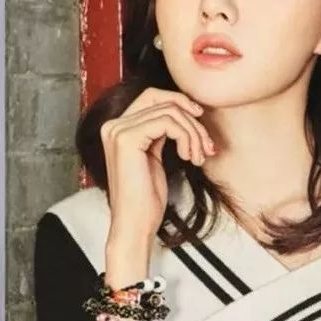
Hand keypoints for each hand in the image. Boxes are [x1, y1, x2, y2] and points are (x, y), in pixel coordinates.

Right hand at [99, 87, 215, 245]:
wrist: (135, 224)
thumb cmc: (147, 195)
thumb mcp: (155, 154)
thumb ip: (161, 131)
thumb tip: (189, 109)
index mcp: (118, 127)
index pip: (152, 96)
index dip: (180, 102)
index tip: (200, 118)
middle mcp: (114, 124)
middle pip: (163, 100)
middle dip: (192, 119)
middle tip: (206, 144)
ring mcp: (118, 130)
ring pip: (170, 112)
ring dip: (193, 133)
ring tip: (199, 156)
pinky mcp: (127, 139)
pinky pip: (169, 123)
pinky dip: (187, 138)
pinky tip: (189, 158)